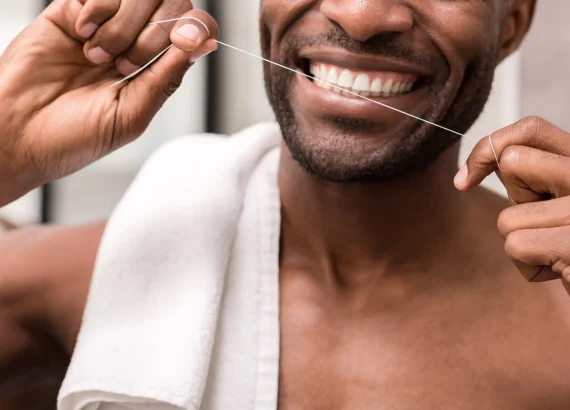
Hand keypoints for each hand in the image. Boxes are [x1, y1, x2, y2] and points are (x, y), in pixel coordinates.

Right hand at [0, 0, 217, 205]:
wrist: (18, 131)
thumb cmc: (73, 136)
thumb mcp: (132, 114)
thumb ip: (166, 77)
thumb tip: (202, 44)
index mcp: (155, 71)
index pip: (192, 31)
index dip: (196, 27)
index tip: (185, 39)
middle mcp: (134, 44)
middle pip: (171, 5)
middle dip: (155, 34)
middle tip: (126, 65)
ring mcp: (105, 25)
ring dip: (122, 26)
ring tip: (97, 58)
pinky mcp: (73, 11)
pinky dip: (96, 10)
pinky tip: (82, 37)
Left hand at [454, 116, 569, 292]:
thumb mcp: (552, 203)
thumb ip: (531, 177)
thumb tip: (485, 160)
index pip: (532, 129)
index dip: (490, 148)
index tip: (467, 179)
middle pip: (515, 162)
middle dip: (514, 200)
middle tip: (542, 223)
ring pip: (508, 215)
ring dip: (521, 240)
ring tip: (556, 251)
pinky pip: (516, 245)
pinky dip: (527, 265)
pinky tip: (558, 270)